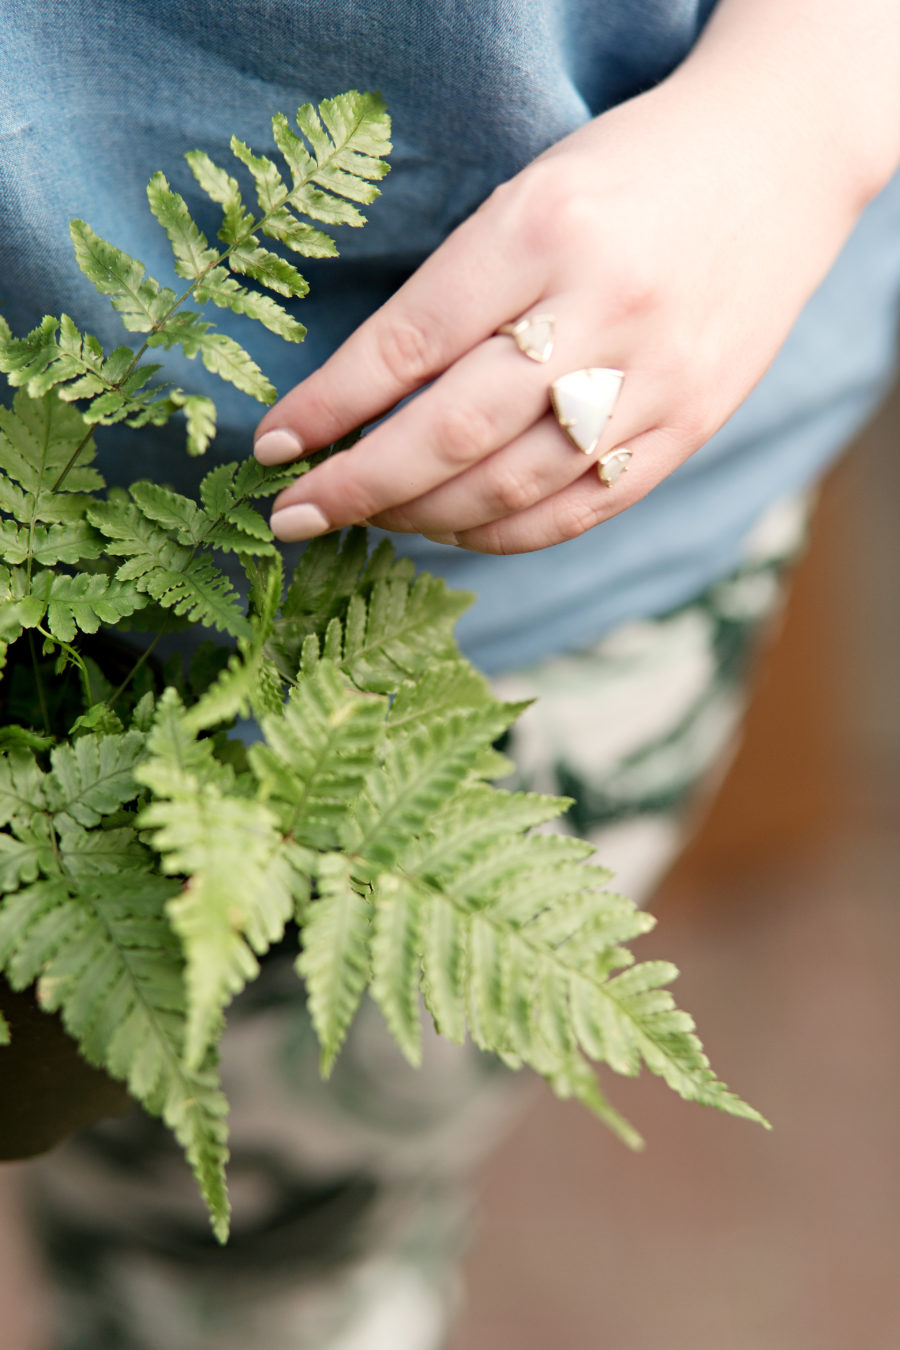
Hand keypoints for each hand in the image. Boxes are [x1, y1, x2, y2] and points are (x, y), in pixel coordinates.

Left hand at [255, 53, 869, 553]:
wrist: (775, 162)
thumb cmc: (627, 173)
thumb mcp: (529, 195)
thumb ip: (456, 296)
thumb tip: (363, 403)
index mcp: (542, 230)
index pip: (407, 344)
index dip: (329, 406)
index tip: (273, 446)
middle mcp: (600, 310)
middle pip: (452, 433)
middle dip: (359, 487)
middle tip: (296, 515)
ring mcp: (654, 379)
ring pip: (512, 487)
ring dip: (424, 517)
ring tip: (373, 516)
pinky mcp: (690, 425)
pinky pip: (581, 508)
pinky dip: (505, 535)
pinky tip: (455, 531)